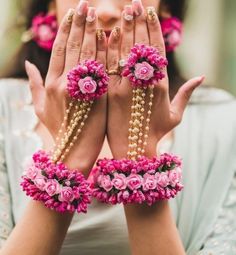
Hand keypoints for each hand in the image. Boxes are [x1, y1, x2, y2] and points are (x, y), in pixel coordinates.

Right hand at [25, 2, 106, 172]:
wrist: (74, 151)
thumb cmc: (59, 130)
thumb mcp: (41, 108)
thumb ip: (34, 85)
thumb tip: (27, 65)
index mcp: (51, 84)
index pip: (60, 50)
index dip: (67, 30)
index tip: (73, 14)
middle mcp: (65, 83)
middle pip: (73, 47)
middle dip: (79, 24)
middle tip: (85, 4)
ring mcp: (82, 88)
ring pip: (88, 53)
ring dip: (93, 31)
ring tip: (97, 13)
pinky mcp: (99, 95)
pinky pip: (102, 68)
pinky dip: (106, 51)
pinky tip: (110, 36)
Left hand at [107, 1, 203, 158]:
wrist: (134, 150)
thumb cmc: (155, 133)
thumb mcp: (175, 114)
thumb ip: (186, 94)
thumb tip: (201, 77)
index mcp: (161, 85)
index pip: (157, 50)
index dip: (153, 29)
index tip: (149, 12)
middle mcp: (144, 82)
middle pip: (141, 45)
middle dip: (138, 22)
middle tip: (135, 3)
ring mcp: (126, 87)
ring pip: (125, 52)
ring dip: (124, 29)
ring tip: (122, 11)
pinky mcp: (110, 93)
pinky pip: (109, 66)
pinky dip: (108, 49)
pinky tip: (108, 33)